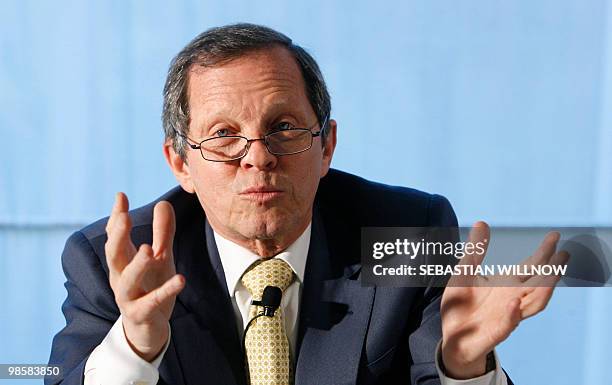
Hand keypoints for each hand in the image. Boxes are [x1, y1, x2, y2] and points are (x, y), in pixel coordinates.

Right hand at [104, 192, 184, 360]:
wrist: (148, 329)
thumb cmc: (151, 287)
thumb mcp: (160, 258)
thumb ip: (162, 233)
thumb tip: (164, 203)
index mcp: (123, 262)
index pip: (115, 236)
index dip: (117, 217)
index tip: (121, 196)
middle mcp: (121, 278)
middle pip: (113, 255)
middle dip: (116, 236)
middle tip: (123, 218)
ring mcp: (129, 297)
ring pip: (127, 281)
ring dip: (136, 265)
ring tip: (147, 249)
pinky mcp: (142, 314)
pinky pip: (152, 302)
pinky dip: (166, 291)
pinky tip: (180, 279)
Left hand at [440, 221, 568, 378]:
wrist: (452, 336)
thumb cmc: (462, 304)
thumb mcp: (464, 273)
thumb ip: (475, 251)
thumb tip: (482, 222)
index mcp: (508, 284)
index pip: (532, 267)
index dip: (544, 252)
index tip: (554, 236)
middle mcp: (514, 298)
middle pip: (539, 283)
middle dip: (551, 270)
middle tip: (562, 254)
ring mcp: (508, 316)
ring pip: (533, 304)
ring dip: (543, 290)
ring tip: (551, 274)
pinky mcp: (496, 332)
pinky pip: (507, 324)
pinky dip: (512, 314)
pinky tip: (513, 302)